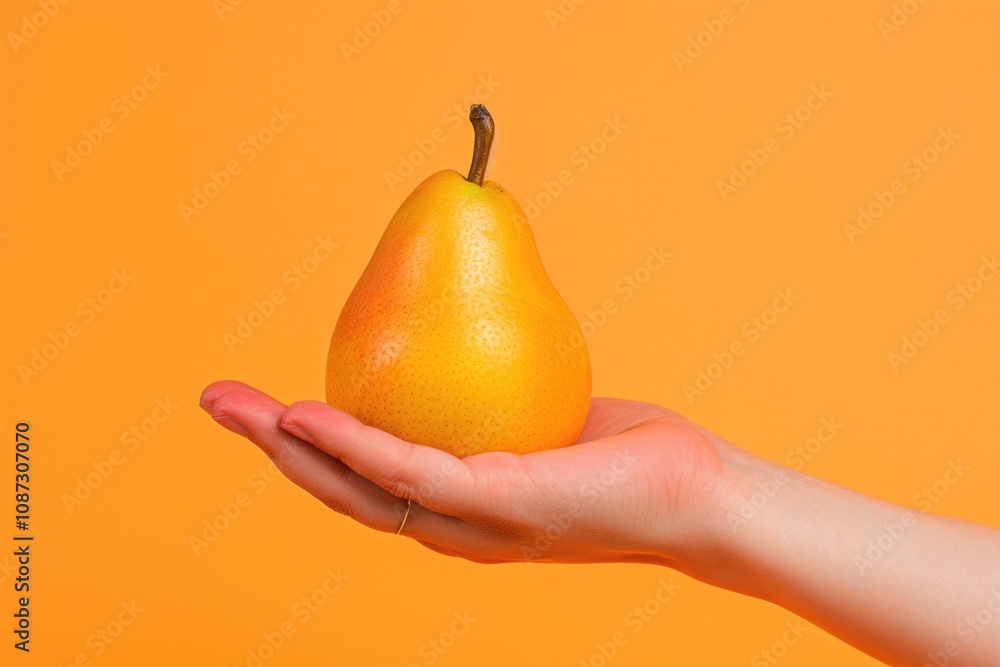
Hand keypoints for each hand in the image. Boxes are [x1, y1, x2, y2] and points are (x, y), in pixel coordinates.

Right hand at [199, 380, 728, 567]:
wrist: (701, 497)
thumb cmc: (625, 456)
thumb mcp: (543, 417)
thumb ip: (495, 400)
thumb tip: (471, 341)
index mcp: (457, 503)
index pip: (364, 478)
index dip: (303, 445)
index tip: (259, 399)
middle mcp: (454, 526)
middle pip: (341, 489)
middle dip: (271, 447)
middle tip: (215, 399)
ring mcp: (476, 525)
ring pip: (361, 490)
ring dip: (292, 449)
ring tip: (239, 407)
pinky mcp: (505, 510)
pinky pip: (416, 476)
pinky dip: (358, 447)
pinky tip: (311, 416)